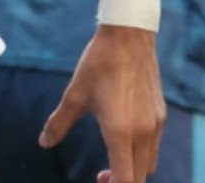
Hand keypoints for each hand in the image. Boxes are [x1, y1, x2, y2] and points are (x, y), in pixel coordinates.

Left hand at [41, 25, 164, 182]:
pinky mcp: (160, 113)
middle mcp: (143, 132)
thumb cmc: (99, 63)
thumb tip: (44, 143)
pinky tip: (124, 137)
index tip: (98, 180)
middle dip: (121, 182)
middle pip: (139, 178)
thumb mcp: (75, 95)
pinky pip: (154, 146)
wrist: (129, 35)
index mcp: (121, 131)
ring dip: (133, 169)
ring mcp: (155, 123)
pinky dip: (141, 153)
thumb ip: (59, 123)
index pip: (125, 180)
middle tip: (102, 176)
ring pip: (149, 164)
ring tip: (113, 159)